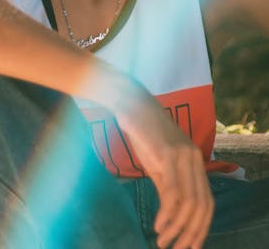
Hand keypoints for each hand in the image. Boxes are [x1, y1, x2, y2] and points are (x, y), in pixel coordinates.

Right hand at [110, 73, 213, 248]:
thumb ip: (168, 183)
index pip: (206, 202)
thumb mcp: (158, 162)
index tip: (189, 246)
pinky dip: (168, 215)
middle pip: (201, 206)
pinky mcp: (166, 155)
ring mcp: (181, 156)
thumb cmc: (142, 132)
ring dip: (177, 229)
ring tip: (163, 243)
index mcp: (195, 161)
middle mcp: (194, 159)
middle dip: (191, 234)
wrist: (130, 102)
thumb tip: (172, 213)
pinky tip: (159, 226)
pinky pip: (172, 193)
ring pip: (188, 203)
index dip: (201, 228)